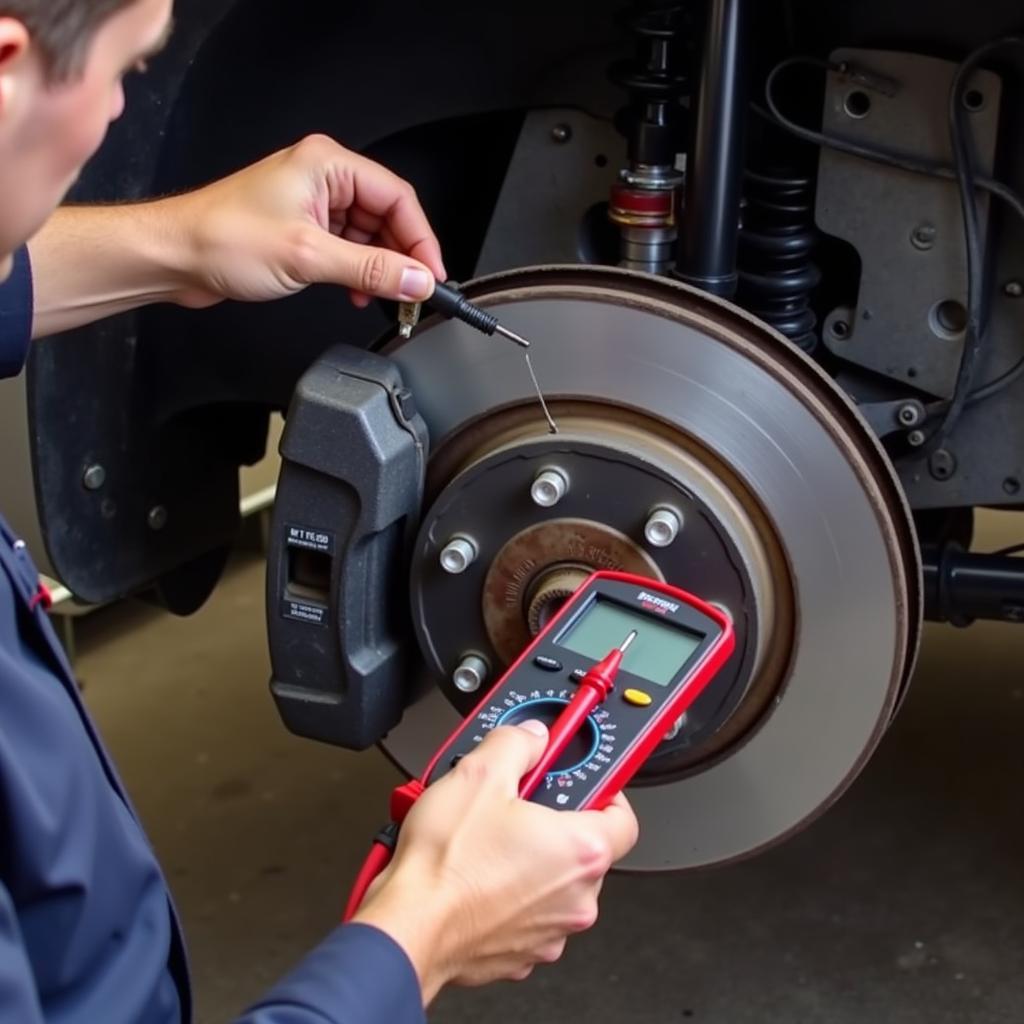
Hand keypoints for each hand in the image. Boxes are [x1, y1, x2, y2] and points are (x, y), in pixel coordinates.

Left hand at [166, 134, 444, 309]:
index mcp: (327, 164)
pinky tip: (357, 291)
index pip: (397, 197)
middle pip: (386, 216)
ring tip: (382, 296)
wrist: (174, 256)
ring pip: (368, 236)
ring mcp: (312, 204)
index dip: (420, 238)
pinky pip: (347, 248)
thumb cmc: (221, 238)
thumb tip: (416, 281)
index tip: (431, 274)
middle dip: (400, 256)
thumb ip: (370, 270)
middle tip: (413, 291)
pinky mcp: (302, 229)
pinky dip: (357, 272)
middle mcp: (322, 178)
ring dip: (378, 269)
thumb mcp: (308, 257)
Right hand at [352, 722, 638, 1003]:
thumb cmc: (445, 865)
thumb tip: (530, 736)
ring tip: (487, 841)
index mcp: (581, 851)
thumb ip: (516, 743)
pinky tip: (476, 876)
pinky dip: (508, 897)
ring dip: (530, 863)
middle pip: (584, 850)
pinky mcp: (520, 955)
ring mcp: (550, 932)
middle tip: (518, 807)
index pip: (624, 817)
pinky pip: (526, 915)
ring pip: (553, 885)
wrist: (407, 928)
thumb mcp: (480, 773)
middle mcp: (577, 898)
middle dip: (554, 826)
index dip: (605, 793)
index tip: (581, 783)